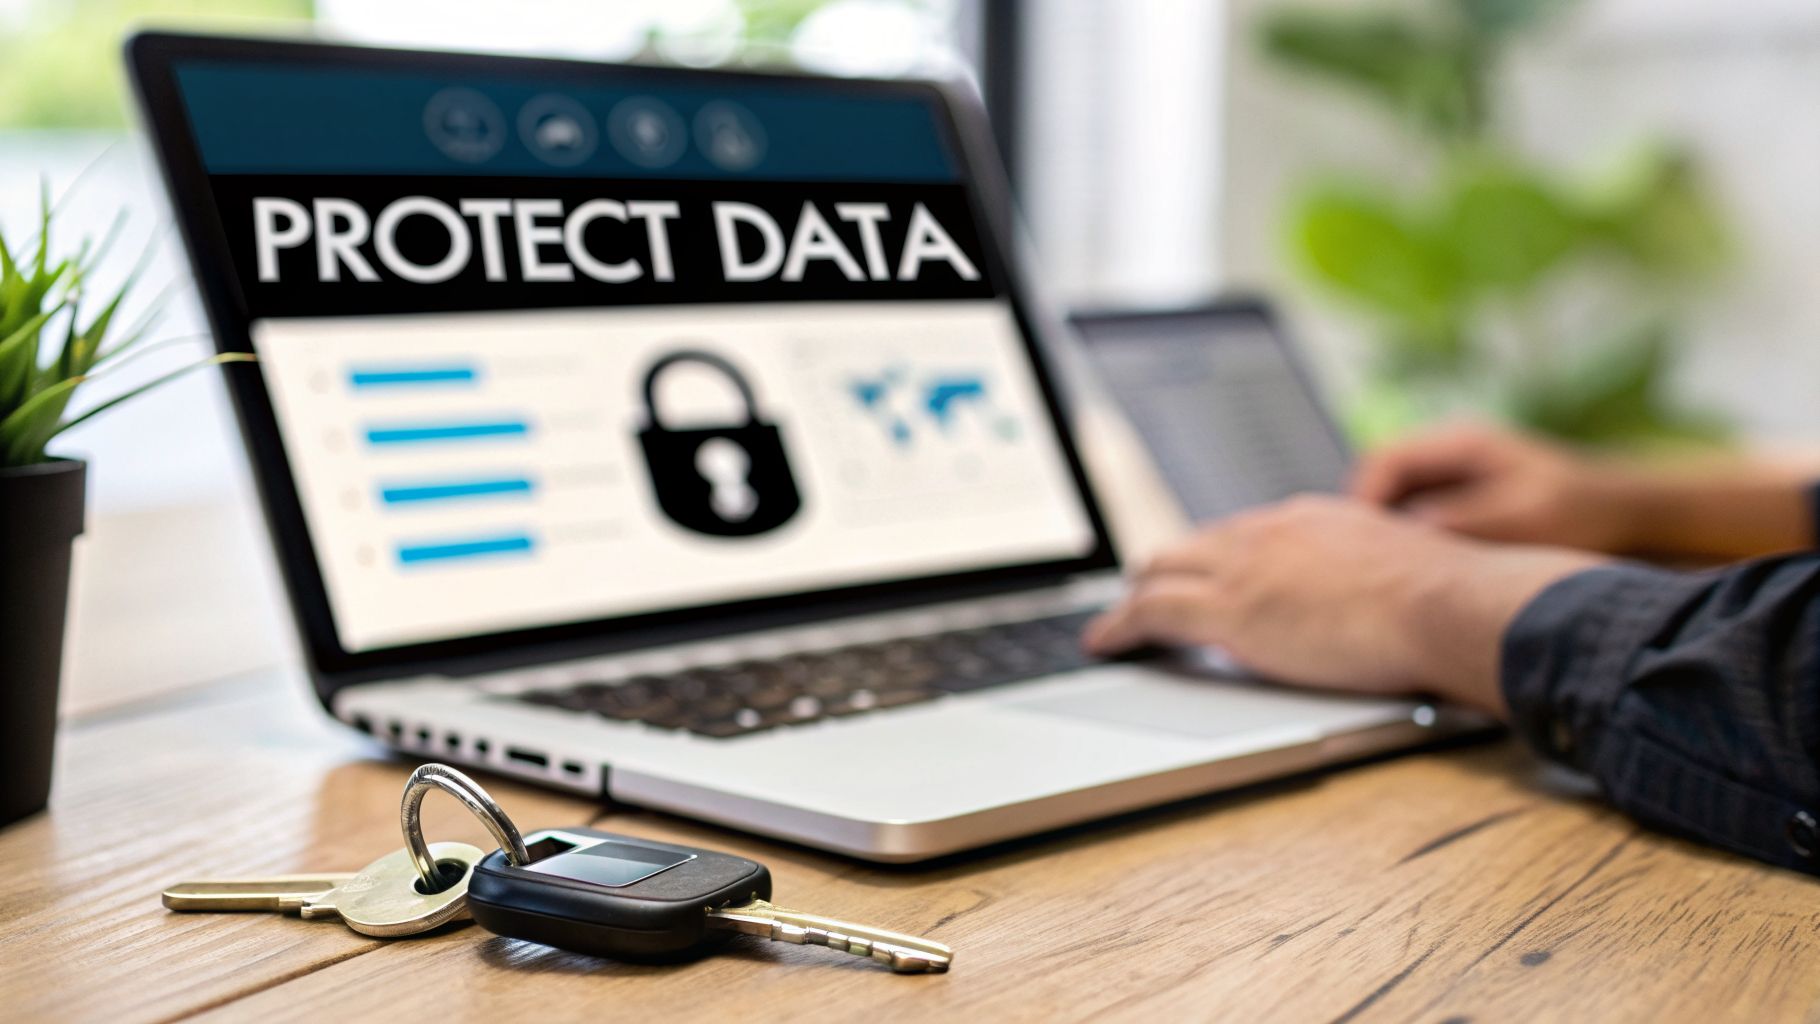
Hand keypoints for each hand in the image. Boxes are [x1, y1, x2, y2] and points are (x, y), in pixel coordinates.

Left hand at [1083, 496, 1604, 714]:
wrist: (1447, 602)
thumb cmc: (1448, 601)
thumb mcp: (1407, 571)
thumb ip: (1377, 579)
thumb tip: (1390, 606)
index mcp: (1310, 519)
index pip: (1241, 534)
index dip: (1214, 560)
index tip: (1202, 576)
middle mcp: (1269, 531)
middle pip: (1192, 545)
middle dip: (1164, 571)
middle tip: (1145, 597)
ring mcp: (1244, 566)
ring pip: (1160, 570)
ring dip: (1135, 599)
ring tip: (1117, 624)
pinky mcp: (1228, 609)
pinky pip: (1149, 611)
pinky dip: (1118, 626)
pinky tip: (1104, 643)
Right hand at [1350, 423, 1639, 551]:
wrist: (1628, 516)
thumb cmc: (1582, 513)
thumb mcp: (1521, 518)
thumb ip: (1462, 520)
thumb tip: (1406, 533)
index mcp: (1462, 442)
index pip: (1384, 460)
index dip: (1363, 501)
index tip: (1358, 542)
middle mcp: (1452, 451)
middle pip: (1382, 480)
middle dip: (1367, 521)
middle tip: (1361, 564)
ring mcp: (1456, 474)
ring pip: (1397, 500)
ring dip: (1387, 533)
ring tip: (1383, 573)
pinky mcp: (1464, 499)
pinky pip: (1418, 515)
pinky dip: (1409, 541)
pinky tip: (1416, 574)